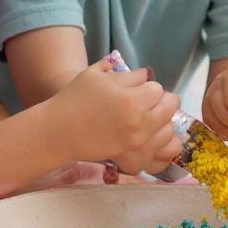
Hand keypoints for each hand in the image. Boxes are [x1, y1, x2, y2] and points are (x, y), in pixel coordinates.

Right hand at [53, 58, 180, 166]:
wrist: (58, 131)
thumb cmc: (74, 98)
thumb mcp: (98, 75)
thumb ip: (126, 73)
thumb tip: (145, 75)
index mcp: (132, 99)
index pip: (157, 88)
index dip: (148, 87)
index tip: (140, 88)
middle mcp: (140, 121)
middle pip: (169, 107)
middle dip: (163, 101)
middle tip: (151, 101)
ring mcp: (137, 140)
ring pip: (168, 127)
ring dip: (162, 120)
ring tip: (150, 116)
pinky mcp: (132, 154)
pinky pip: (159, 147)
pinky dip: (159, 139)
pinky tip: (151, 134)